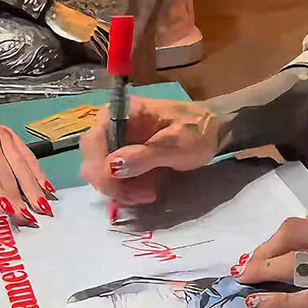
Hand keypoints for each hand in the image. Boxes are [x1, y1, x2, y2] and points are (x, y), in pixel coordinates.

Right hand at [80, 97, 222, 205]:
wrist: (215, 132)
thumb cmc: (198, 131)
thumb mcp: (177, 145)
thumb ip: (144, 156)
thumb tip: (111, 166)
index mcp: (124, 111)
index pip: (94, 140)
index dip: (99, 168)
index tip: (120, 189)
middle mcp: (113, 123)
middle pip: (93, 158)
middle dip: (112, 183)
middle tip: (141, 195)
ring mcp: (118, 139)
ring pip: (101, 171)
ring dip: (120, 189)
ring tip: (149, 193)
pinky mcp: (125, 153)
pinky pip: (114, 176)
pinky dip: (126, 188)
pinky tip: (147, 190)